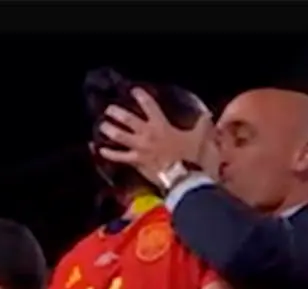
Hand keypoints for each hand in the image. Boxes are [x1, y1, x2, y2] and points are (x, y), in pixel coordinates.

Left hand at [97, 88, 218, 184]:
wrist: (184, 177)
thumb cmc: (192, 156)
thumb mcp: (201, 136)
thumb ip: (202, 125)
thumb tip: (207, 115)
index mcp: (162, 125)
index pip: (150, 106)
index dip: (141, 97)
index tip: (134, 91)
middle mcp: (148, 134)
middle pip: (129, 120)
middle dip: (118, 113)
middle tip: (109, 109)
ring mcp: (140, 148)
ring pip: (120, 136)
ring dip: (110, 130)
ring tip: (102, 126)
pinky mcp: (136, 162)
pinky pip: (119, 157)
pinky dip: (109, 154)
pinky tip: (100, 150)